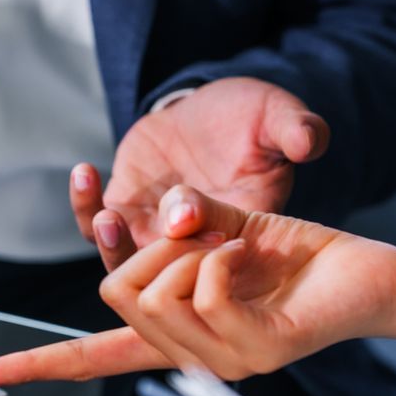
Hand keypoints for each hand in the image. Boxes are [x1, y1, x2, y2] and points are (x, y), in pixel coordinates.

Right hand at [0, 186, 395, 384]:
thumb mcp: (220, 227)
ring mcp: (223, 361)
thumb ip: (174, 225)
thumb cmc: (298, 256)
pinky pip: (204, 291)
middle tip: (196, 232)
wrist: (373, 274)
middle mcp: (191, 357)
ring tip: (232, 247)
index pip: (92, 358)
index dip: (37, 363)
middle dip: (145, 244)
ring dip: (189, 248)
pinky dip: (221, 253)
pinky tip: (250, 255)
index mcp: (175, 334)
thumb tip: (138, 219)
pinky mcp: (260, 349)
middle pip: (115, 294)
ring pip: (155, 293)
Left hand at [69, 77, 329, 270]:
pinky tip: (86, 174)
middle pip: (164, 286)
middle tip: (157, 226)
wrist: (212, 109)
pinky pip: (99, 227)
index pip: (220, 271)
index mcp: (241, 238)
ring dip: (113, 245)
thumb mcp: (278, 117)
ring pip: (125, 266)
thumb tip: (309, 141)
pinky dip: (86, 207)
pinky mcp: (128, 213)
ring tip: (108, 216)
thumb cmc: (252, 115)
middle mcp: (196, 249)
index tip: (191, 228)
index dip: (201, 261)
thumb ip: (296, 130)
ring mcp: (156, 235)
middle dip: (152, 262)